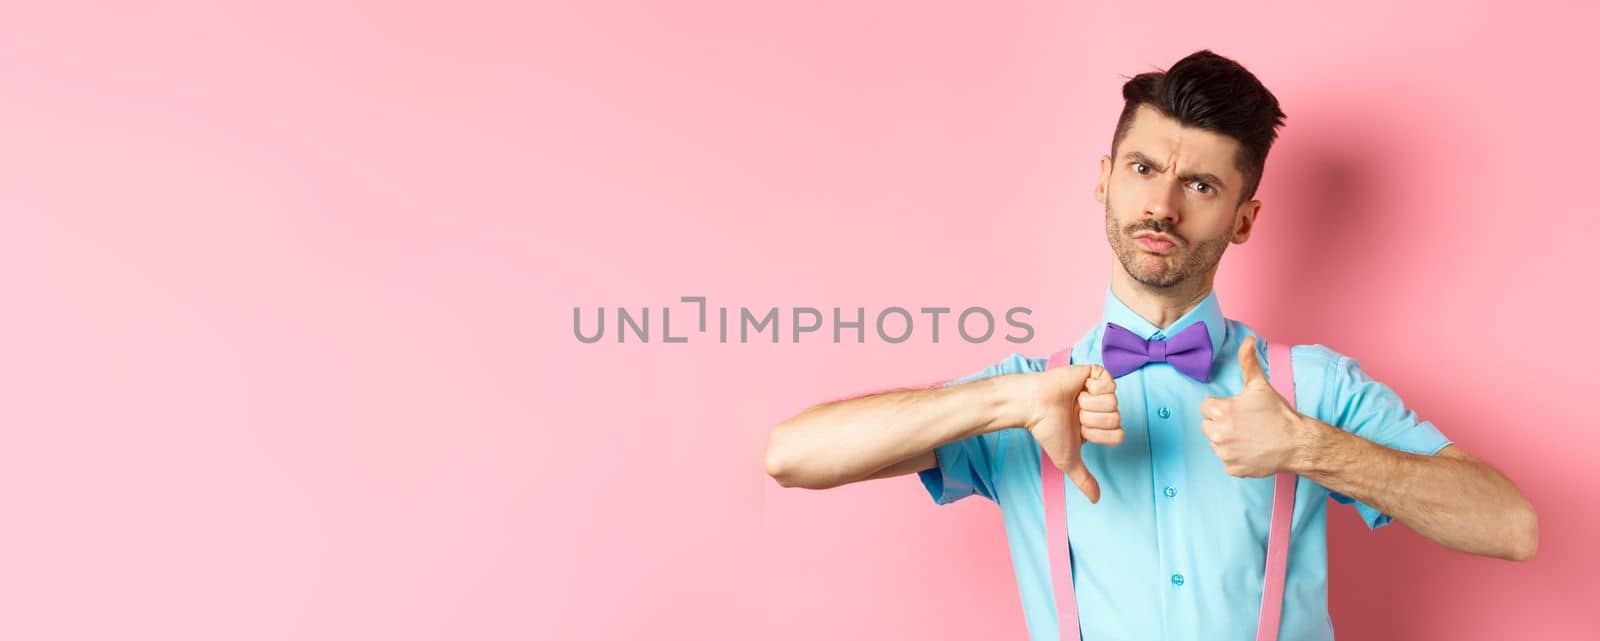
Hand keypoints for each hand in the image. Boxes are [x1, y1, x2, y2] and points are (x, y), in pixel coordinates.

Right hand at [1025, 363, 1121, 502]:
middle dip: (1092, 419)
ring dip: (1090, 404)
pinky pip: (1110, 382)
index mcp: (1099, 426)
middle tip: (1074, 414)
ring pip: (1114, 402)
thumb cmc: (1048, 430)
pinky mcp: (1095, 373)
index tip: (1079, 430)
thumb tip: (1096, 500)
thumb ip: (1084, 479)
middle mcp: (1101, 408)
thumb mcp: (1068, 460)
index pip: (1118, 435)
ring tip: (1074, 401)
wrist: (1035, 406)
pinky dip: (1094, 387)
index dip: (1099, 435)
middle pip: (1117, 419)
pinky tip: (1080, 388)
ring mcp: (1099, 390)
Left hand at [1198, 336, 1306, 477]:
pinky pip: (1226, 461)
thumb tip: (1248, 341)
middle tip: (1243, 423)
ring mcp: (1224, 453)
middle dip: (1221, 423)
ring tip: (1249, 436)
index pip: (1206, 407)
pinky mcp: (1232, 469)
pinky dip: (1236, 457)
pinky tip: (1251, 450)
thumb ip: (1248, 362)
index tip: (1236, 409)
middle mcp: (1218, 433)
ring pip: (1216, 444)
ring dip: (1227, 440)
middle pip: (1207, 426)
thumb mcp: (1260, 386)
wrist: (1297, 443)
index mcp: (1221, 411)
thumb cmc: (1278, 413)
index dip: (1221, 406)